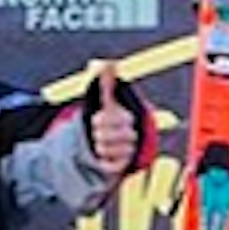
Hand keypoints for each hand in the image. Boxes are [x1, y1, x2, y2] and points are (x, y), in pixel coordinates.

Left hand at [87, 61, 138, 175]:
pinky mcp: (124, 166)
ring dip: (98, 146)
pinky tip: (104, 156)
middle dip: (97, 133)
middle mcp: (132, 135)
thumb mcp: (110, 103)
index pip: (106, 119)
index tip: (97, 119)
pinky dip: (102, 161)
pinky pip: (107, 165)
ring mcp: (129, 151)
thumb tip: (109, 63)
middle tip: (99, 132)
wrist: (124, 143)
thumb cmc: (114, 121)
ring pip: (103, 150)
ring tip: (102, 143)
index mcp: (127, 118)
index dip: (98, 120)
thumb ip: (107, 85)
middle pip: (102, 136)